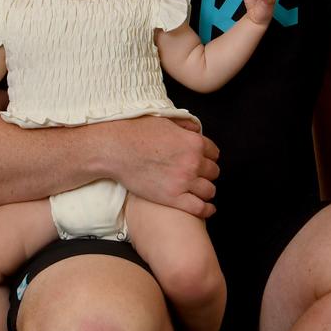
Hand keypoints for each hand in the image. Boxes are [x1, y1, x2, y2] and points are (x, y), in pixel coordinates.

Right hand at [105, 116, 221, 218]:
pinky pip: (199, 208)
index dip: (209, 156)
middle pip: (213, 172)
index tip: (204, 160)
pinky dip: (206, 209)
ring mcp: (184, 181)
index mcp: (194, 143)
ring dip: (206, 190)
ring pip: (209, 190)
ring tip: (200, 190)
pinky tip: (207, 208)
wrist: (116, 149)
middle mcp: (193, 162)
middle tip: (198, 174)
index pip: (214, 153)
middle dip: (207, 172)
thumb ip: (186, 126)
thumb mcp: (166, 121)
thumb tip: (197, 130)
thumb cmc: (137, 133)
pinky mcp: (172, 198)